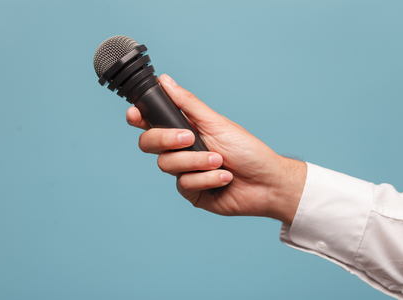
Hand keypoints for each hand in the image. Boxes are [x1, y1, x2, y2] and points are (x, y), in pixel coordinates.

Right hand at [126, 74, 306, 223]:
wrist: (266, 182)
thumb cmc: (247, 150)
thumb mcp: (216, 122)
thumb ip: (187, 103)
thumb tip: (164, 80)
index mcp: (184, 130)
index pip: (151, 123)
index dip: (138, 118)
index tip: (135, 114)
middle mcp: (180, 151)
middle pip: (149, 144)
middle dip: (167, 139)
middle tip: (189, 137)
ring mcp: (184, 172)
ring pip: (167, 165)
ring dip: (196, 161)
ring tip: (220, 161)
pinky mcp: (191, 192)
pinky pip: (184, 184)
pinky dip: (207, 179)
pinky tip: (224, 178)